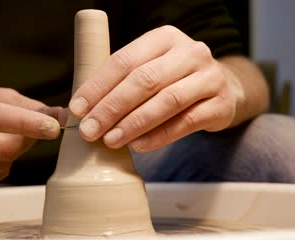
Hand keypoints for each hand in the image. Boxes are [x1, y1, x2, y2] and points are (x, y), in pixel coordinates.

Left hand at [69, 26, 240, 151]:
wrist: (222, 89)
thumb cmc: (172, 81)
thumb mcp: (148, 70)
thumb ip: (116, 85)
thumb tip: (73, 111)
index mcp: (164, 38)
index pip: (124, 60)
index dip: (98, 86)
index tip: (77, 109)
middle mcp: (190, 52)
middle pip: (144, 80)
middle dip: (112, 107)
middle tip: (89, 131)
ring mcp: (209, 77)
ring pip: (166, 101)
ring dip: (133, 124)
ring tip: (110, 141)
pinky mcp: (221, 104)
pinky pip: (186, 122)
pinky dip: (158, 136)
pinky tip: (137, 146)